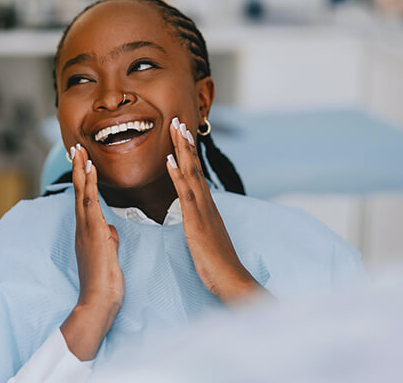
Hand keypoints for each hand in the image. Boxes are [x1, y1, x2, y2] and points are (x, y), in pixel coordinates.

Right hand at [60, 144, 123, 360]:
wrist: (98, 301)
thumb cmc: (104, 282)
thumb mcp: (108, 254)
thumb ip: (107, 238)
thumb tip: (110, 229)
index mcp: (86, 231)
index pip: (84, 200)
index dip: (83, 180)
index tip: (82, 162)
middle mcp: (82, 227)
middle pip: (78, 191)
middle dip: (77, 169)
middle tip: (75, 148)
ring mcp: (86, 228)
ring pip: (81, 193)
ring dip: (81, 170)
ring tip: (80, 151)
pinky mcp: (93, 232)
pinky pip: (90, 202)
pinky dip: (89, 184)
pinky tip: (90, 169)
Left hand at [166, 118, 264, 303]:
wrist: (233, 282)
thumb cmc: (219, 266)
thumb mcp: (206, 239)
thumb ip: (201, 224)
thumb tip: (194, 216)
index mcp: (207, 207)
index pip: (196, 174)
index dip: (188, 154)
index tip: (182, 134)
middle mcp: (207, 204)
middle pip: (195, 167)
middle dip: (186, 143)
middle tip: (178, 120)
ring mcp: (203, 211)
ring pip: (191, 174)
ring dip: (183, 150)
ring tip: (176, 129)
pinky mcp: (196, 222)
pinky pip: (186, 194)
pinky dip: (177, 175)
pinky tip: (169, 161)